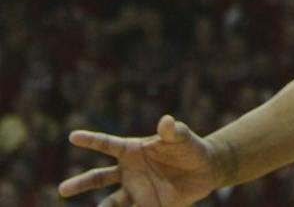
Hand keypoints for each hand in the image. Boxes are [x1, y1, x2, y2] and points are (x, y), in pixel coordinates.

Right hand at [58, 114, 223, 206]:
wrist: (204, 170)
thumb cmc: (189, 147)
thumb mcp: (182, 137)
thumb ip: (173, 131)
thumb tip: (166, 122)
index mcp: (133, 150)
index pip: (107, 144)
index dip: (91, 140)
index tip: (72, 135)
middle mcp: (129, 172)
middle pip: (99, 178)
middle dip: (81, 183)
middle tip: (62, 189)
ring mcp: (136, 191)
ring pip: (111, 204)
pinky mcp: (147, 206)